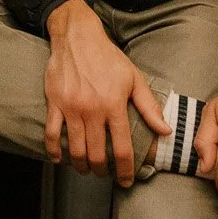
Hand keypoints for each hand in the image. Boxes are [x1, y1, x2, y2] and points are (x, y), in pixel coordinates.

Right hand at [44, 0, 169, 186]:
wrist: (78, 37)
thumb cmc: (108, 58)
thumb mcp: (134, 78)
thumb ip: (149, 106)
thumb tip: (166, 130)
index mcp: (114, 105)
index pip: (122, 148)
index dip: (126, 170)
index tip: (126, 181)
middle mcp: (92, 109)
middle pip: (97, 154)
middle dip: (102, 172)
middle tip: (105, 175)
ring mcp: (71, 107)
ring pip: (75, 149)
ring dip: (81, 166)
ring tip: (87, 169)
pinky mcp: (55, 103)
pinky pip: (51, 134)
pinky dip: (54, 151)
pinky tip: (60, 159)